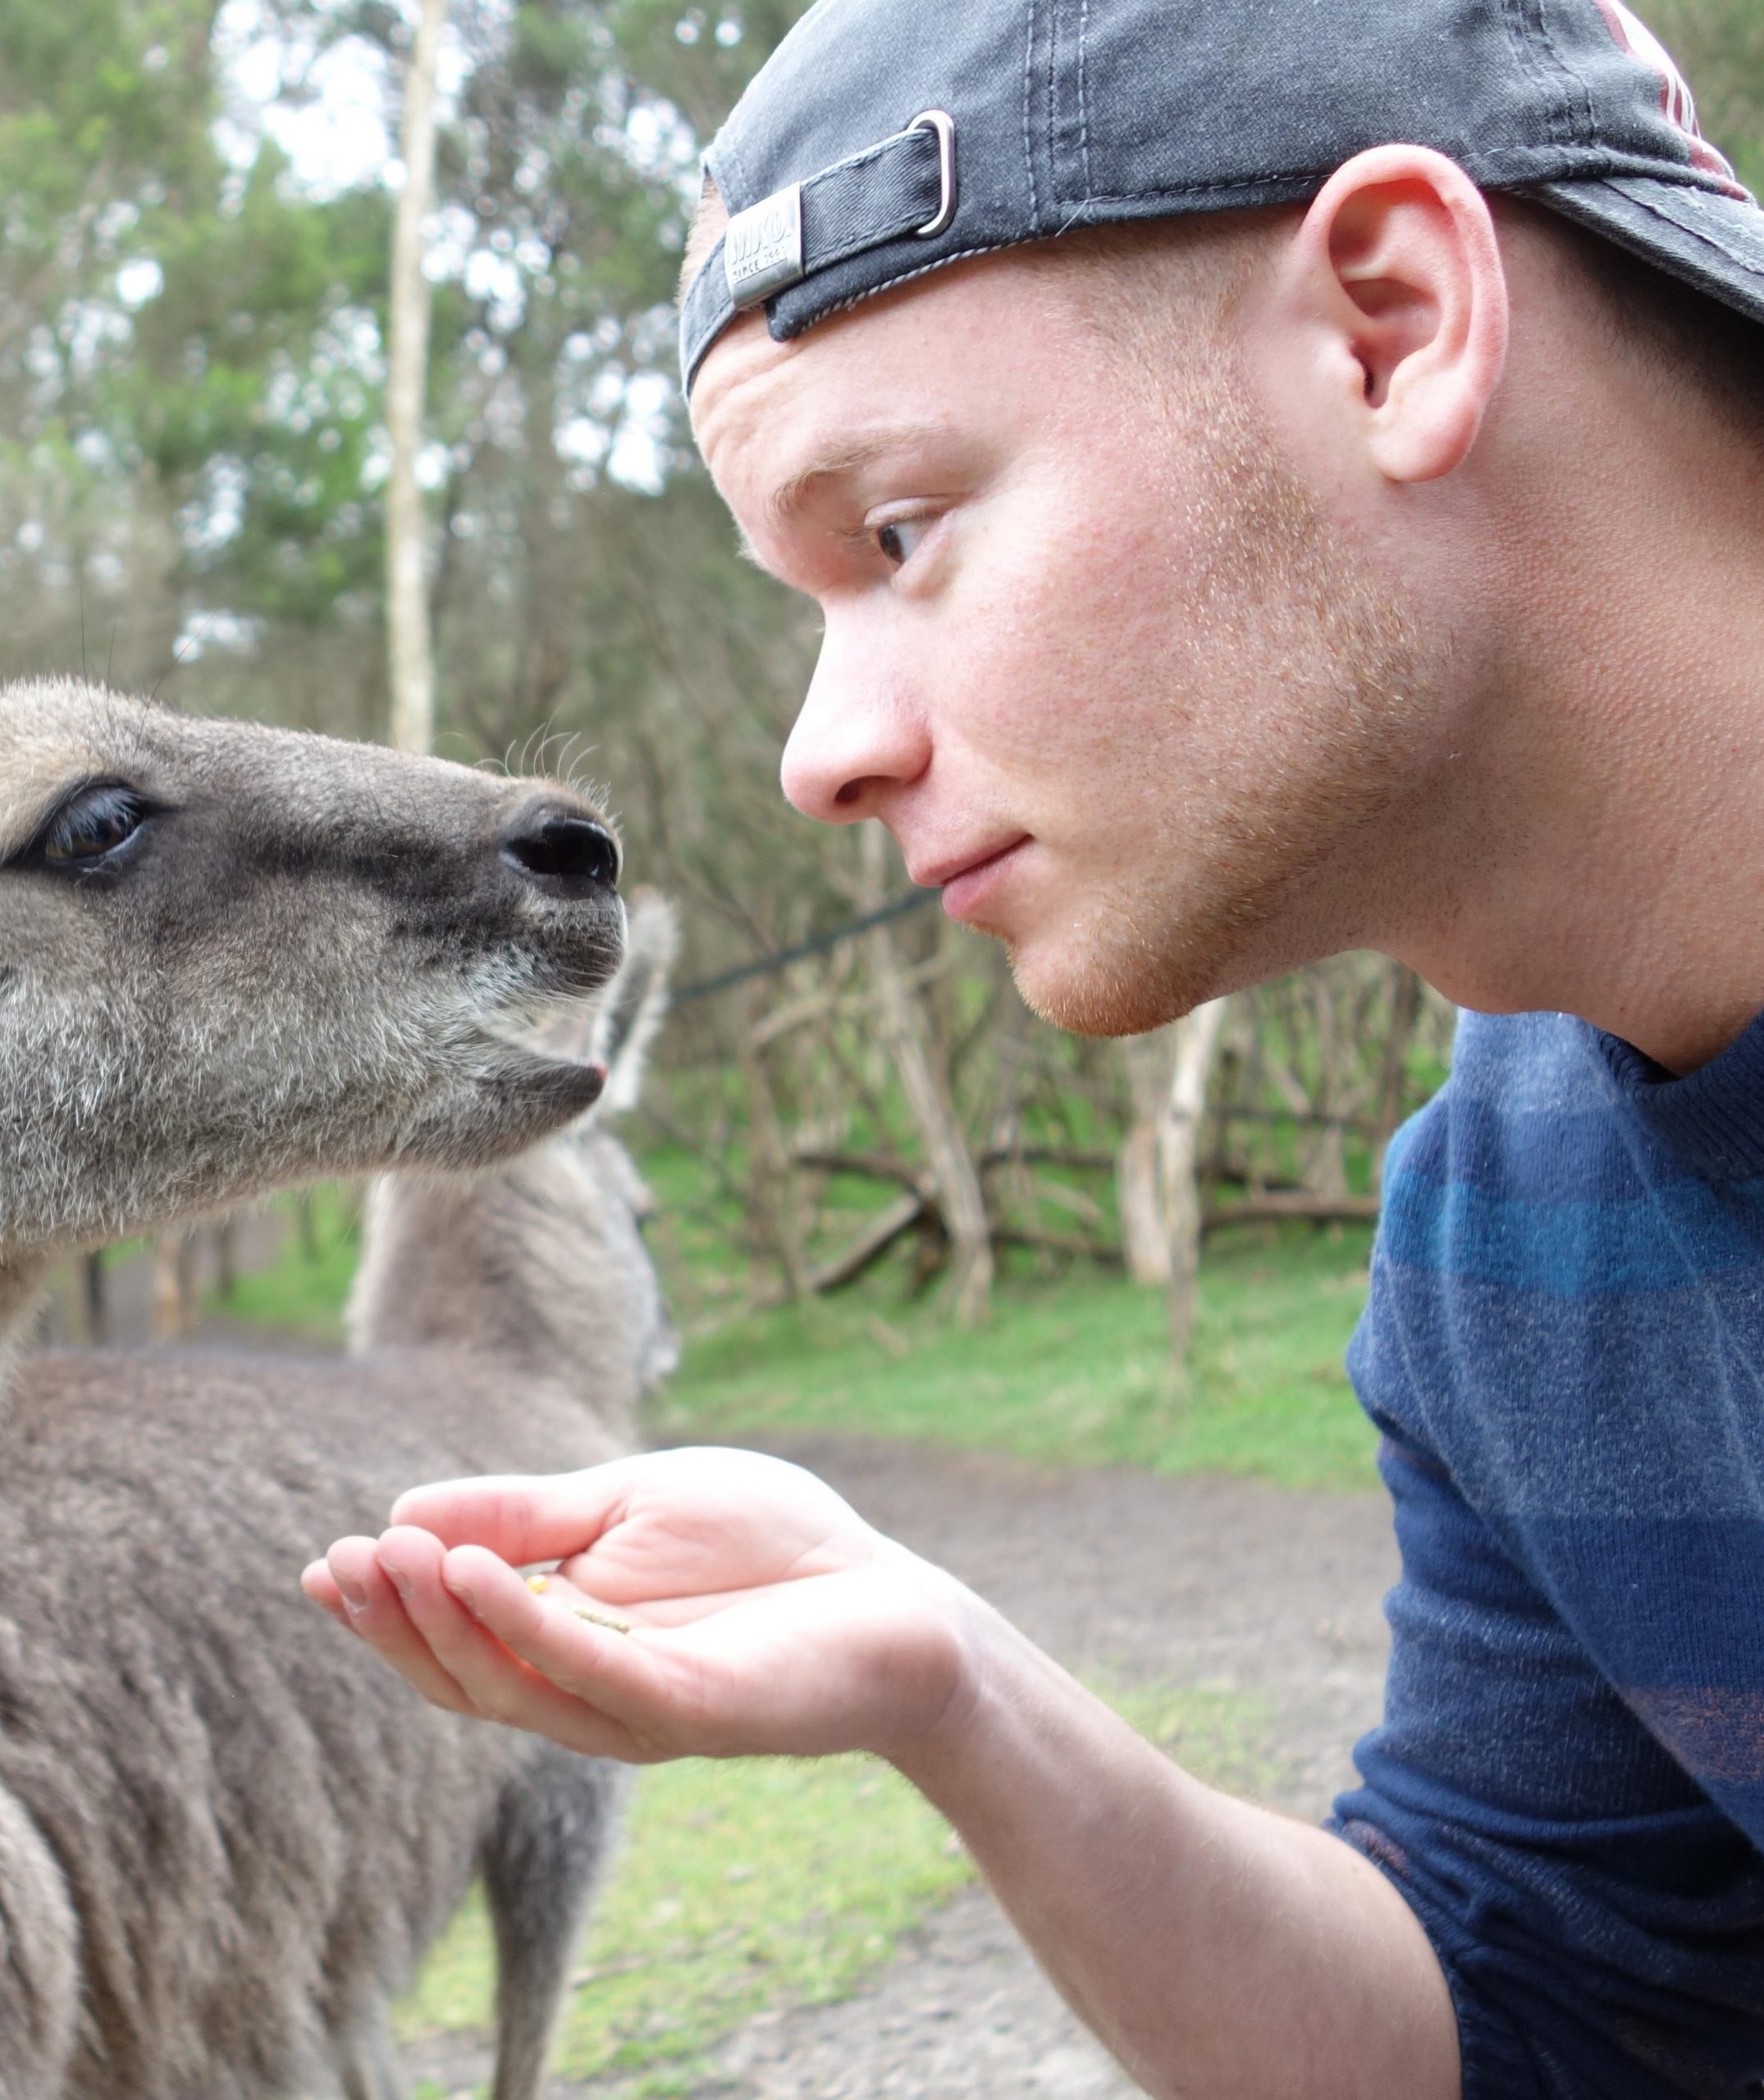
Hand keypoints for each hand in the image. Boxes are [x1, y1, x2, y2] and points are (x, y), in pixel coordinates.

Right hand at [302, 1446, 977, 1764]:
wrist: (894, 1597)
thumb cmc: (771, 1545)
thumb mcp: (632, 1502)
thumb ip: (531, 1515)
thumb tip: (406, 1512)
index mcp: (568, 1639)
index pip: (453, 1638)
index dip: (385, 1607)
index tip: (325, 1560)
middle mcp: (586, 1689)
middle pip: (462, 1675)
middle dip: (396, 1619)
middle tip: (345, 1560)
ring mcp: (634, 1706)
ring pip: (507, 1686)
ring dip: (442, 1621)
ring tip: (395, 1556)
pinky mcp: (687, 1707)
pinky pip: (586, 1671)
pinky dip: (521, 1625)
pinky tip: (475, 1573)